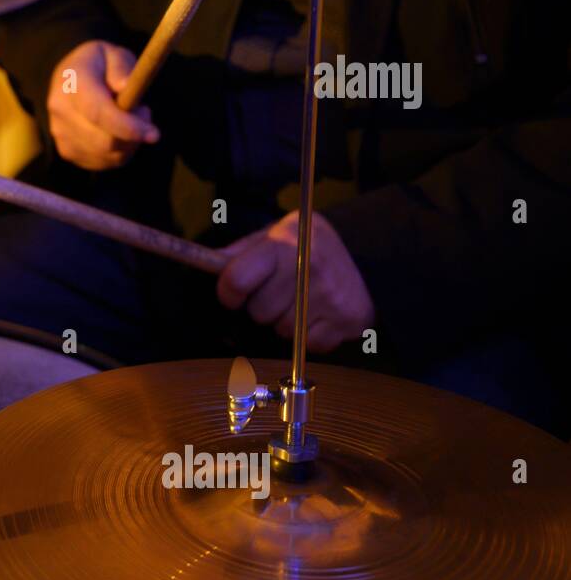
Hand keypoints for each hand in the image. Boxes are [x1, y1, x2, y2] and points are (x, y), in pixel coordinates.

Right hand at [46, 40, 159, 169]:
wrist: (69, 78)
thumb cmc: (99, 64)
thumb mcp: (113, 53)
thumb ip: (122, 67)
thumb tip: (126, 86)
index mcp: (72, 81)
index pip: (98, 112)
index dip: (128, 127)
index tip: (154, 133)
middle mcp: (60, 110)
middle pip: (104, 140)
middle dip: (134, 135)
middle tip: (144, 113)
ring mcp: (60, 134)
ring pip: (107, 154)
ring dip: (129, 143)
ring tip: (129, 119)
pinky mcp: (66, 151)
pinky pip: (103, 162)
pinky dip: (119, 152)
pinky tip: (117, 132)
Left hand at [216, 212, 374, 352]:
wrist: (371, 254)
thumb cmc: (310, 246)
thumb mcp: (275, 235)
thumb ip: (240, 252)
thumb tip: (208, 264)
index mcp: (283, 245)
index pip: (236, 280)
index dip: (228, 292)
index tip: (234, 294)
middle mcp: (308, 269)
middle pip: (258, 311)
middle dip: (263, 305)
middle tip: (281, 290)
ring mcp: (330, 296)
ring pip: (282, 330)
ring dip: (286, 321)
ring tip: (303, 299)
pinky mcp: (348, 320)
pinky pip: (308, 344)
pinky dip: (310, 335)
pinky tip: (320, 313)